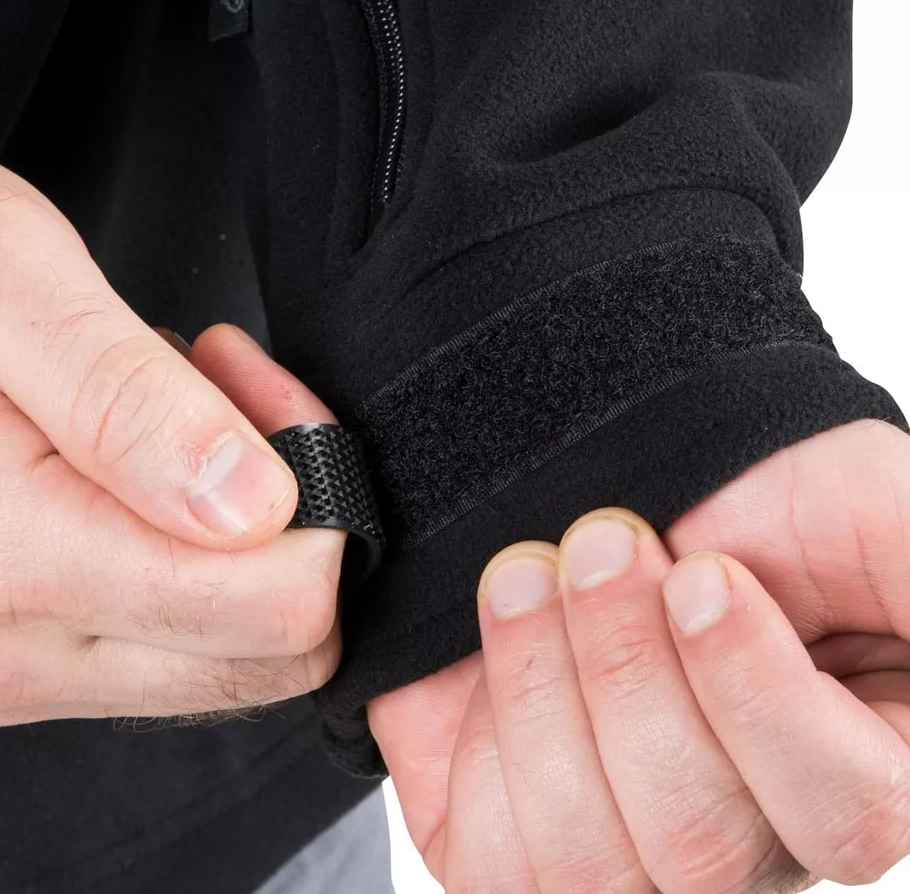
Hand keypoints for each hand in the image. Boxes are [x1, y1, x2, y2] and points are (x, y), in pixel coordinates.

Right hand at [0, 141, 342, 723]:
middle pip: (274, 647)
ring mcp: (26, 662)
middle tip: (228, 388)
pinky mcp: (39, 650)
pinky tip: (153, 456)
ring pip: (244, 649)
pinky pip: (190, 636)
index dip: (310, 487)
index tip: (254, 385)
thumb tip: (250, 507)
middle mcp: (15, 649)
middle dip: (294, 512)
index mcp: (11, 562)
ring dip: (249, 527)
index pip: (276, 605)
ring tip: (181, 407)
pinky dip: (206, 546)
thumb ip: (123, 398)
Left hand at [372, 419, 909, 889]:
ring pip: (587, 863)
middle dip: (628, 667)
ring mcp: (627, 853)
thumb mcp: (873, 509)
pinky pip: (489, 855)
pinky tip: (499, 641)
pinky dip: (479, 732)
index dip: (756, 695)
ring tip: (530, 576)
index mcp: (846, 775)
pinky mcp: (517, 839)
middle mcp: (744, 841)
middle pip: (700, 847)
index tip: (701, 578)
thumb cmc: (755, 503)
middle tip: (602, 545)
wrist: (608, 492)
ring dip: (542, 686)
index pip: (843, 813)